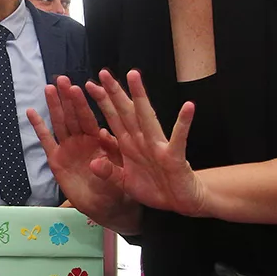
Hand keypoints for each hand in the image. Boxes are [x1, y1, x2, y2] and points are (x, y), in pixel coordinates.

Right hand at [27, 76, 128, 220]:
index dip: (84, 103)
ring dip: (54, 106)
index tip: (80, 86)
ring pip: (60, 123)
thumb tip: (103, 142)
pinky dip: (39, 127)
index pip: (90, 118)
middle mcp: (83, 140)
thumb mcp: (120, 175)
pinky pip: (47, 141)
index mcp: (99, 141)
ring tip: (48, 88)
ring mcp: (68, 148)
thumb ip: (111, 163)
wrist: (107, 207)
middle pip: (73, 116)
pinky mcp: (56, 160)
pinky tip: (31, 112)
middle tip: (60, 79)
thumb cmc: (118, 188)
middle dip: (67, 97)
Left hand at [84, 69, 205, 216]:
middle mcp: (143, 140)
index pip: (113, 118)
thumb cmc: (153, 188)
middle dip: (114, 93)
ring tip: (134, 76)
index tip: (88, 85)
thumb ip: (109, 172)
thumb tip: (92, 163)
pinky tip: (188, 106)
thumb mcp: (124, 183)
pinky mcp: (174, 157)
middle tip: (103, 73)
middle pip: (126, 112)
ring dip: (141, 97)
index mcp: (130, 144)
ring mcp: (159, 146)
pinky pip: (179, 138)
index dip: (102, 102)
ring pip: (147, 117)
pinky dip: (183, 123)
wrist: (179, 202)